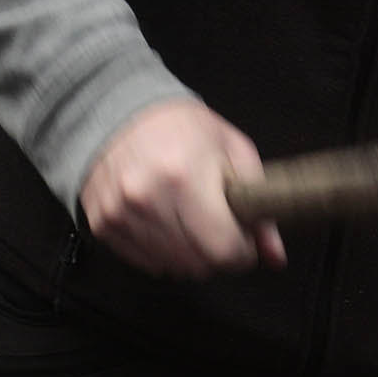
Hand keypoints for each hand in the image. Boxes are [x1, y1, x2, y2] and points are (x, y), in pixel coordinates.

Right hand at [78, 98, 287, 278]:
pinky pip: (146, 263)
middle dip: (217, 254)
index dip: (242, 252)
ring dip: (190, 254)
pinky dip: (162, 252)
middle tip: (217, 225)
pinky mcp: (102, 224)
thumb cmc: (182, 128)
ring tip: (189, 219)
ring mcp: (120, 213)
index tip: (243, 239)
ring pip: (173, 268)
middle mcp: (146, 198)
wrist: (117, 108)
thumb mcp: (234, 153)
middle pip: (199, 265)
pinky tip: (164, 221)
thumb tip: (275, 257)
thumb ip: (259, 208)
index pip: (223, 251)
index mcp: (184, 177)